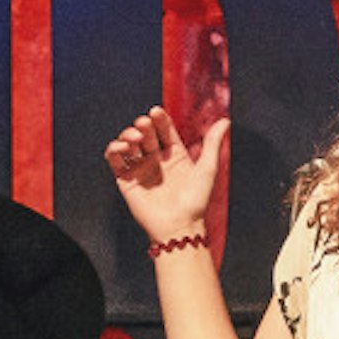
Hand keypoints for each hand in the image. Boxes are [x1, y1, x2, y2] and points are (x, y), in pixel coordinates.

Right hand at [107, 106, 226, 250]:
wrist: (178, 227)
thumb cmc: (195, 202)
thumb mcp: (207, 168)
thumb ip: (212, 143)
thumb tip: (225, 121)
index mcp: (175, 156)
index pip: (164, 130)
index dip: (159, 119)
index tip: (156, 112)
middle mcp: (157, 161)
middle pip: (146, 134)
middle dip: (143, 125)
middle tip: (144, 124)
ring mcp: (141, 171)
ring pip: (129, 144)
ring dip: (128, 135)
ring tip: (134, 138)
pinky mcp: (126, 181)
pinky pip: (115, 161)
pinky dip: (114, 150)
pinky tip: (121, 147)